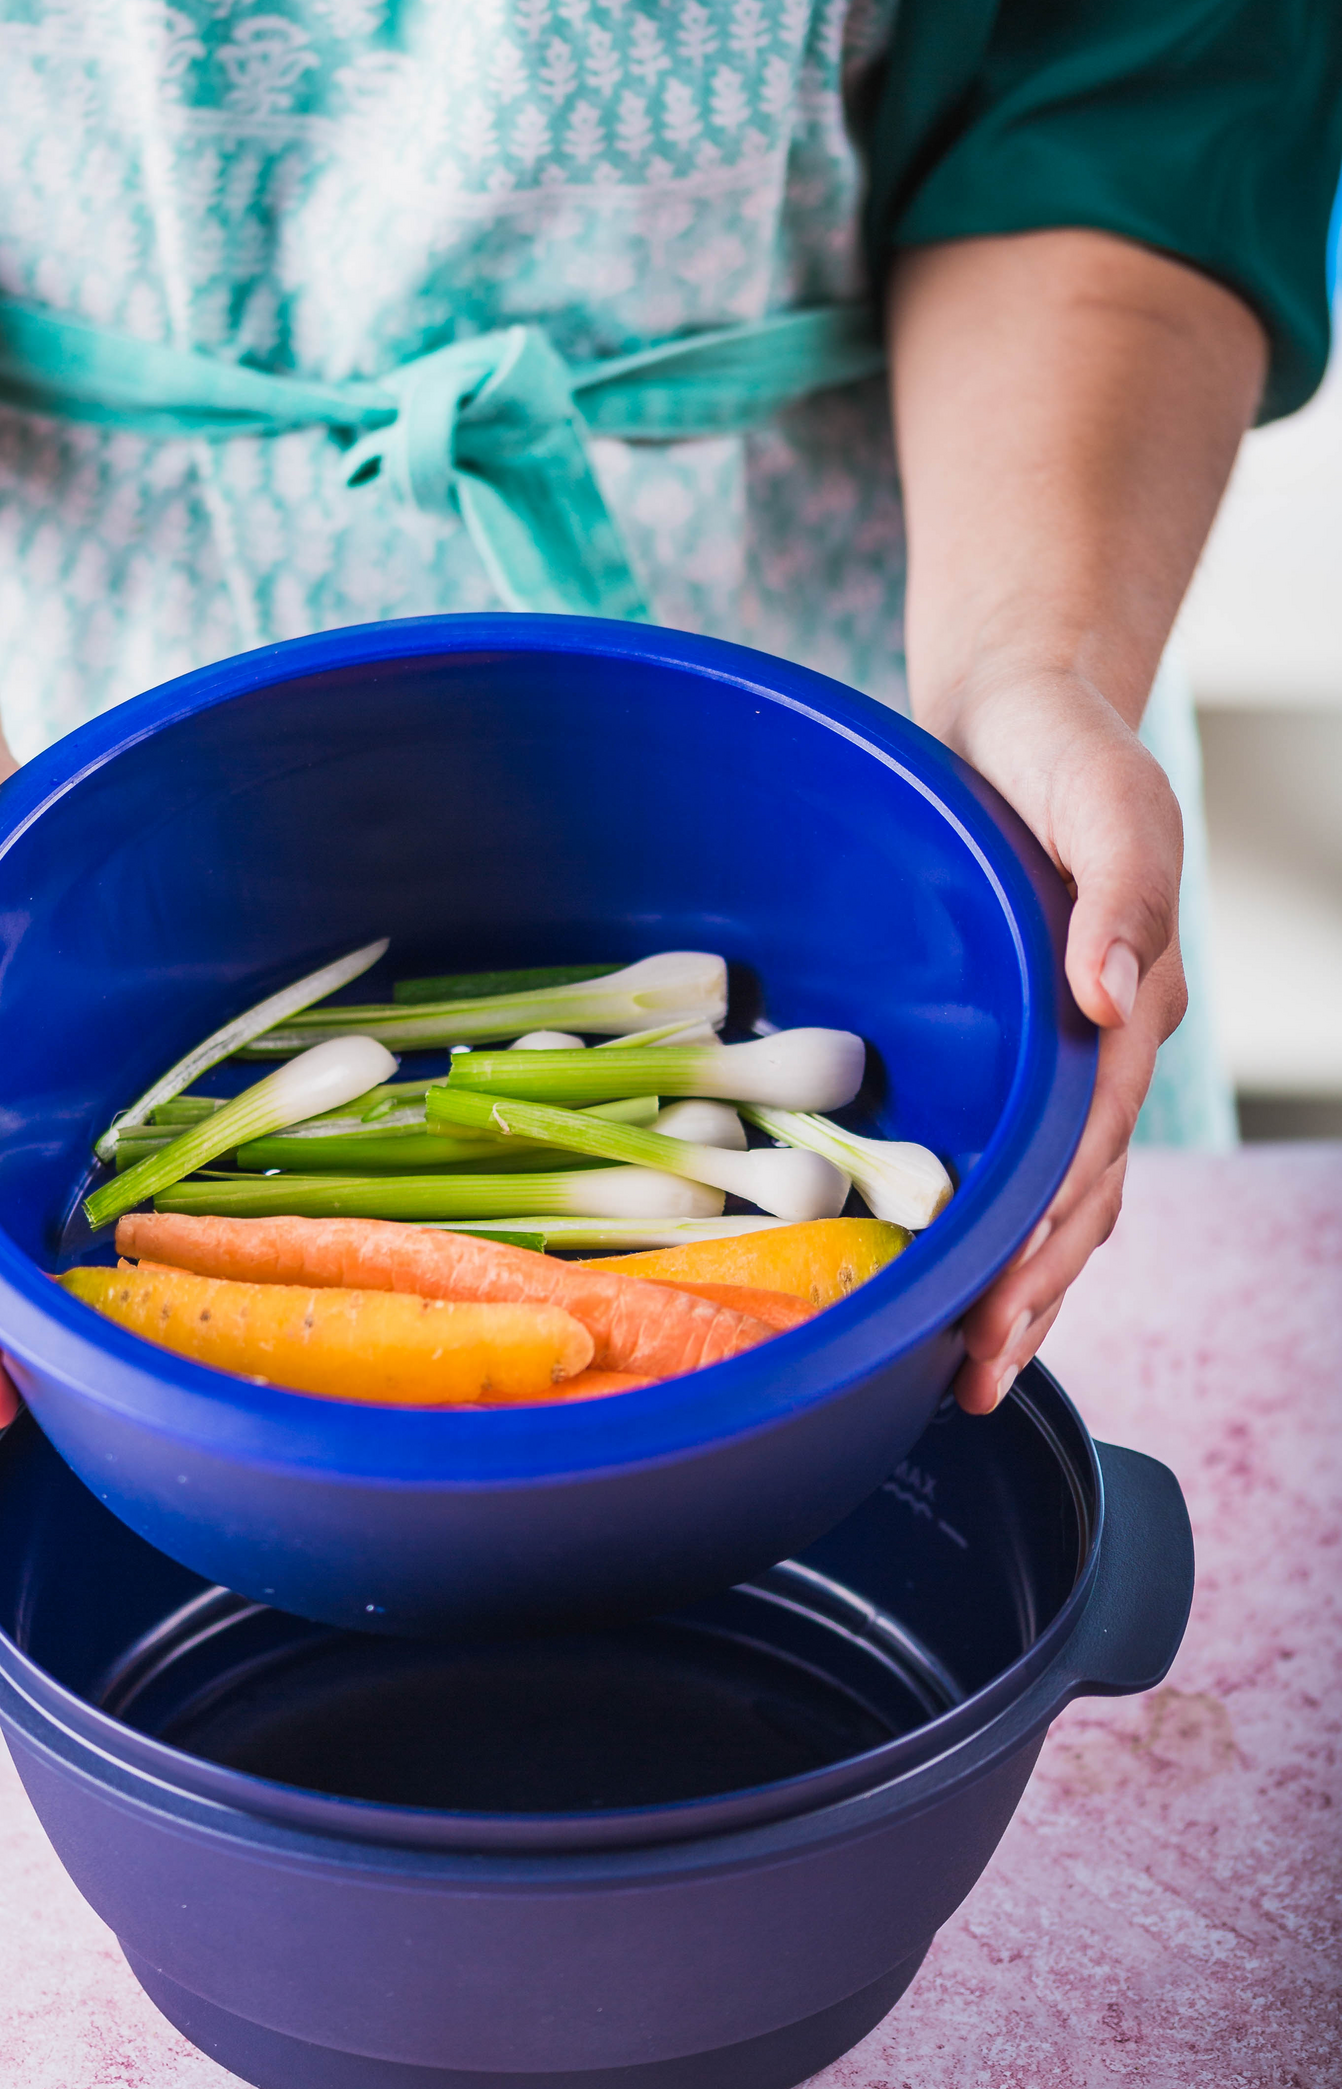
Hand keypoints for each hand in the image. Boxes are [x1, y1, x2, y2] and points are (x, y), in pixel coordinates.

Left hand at [933, 664, 1186, 1414]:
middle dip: (1032, 1295)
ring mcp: (1063, 1054)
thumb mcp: (1104, 798)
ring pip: (1053, 1197)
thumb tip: (1121, 1001)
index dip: (1049, 1230)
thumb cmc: (1061, 746)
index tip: (1002, 1304)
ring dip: (1018, 1288)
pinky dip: (994, 1232)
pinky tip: (954, 1283)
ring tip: (968, 1373)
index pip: (1091, 1141)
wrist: (1018, 710)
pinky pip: (1016, 1158)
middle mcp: (1105, 1044)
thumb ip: (1121, 892)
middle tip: (973, 1378)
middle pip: (1079, 1197)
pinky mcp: (1016, 1049)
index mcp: (1133, 999)